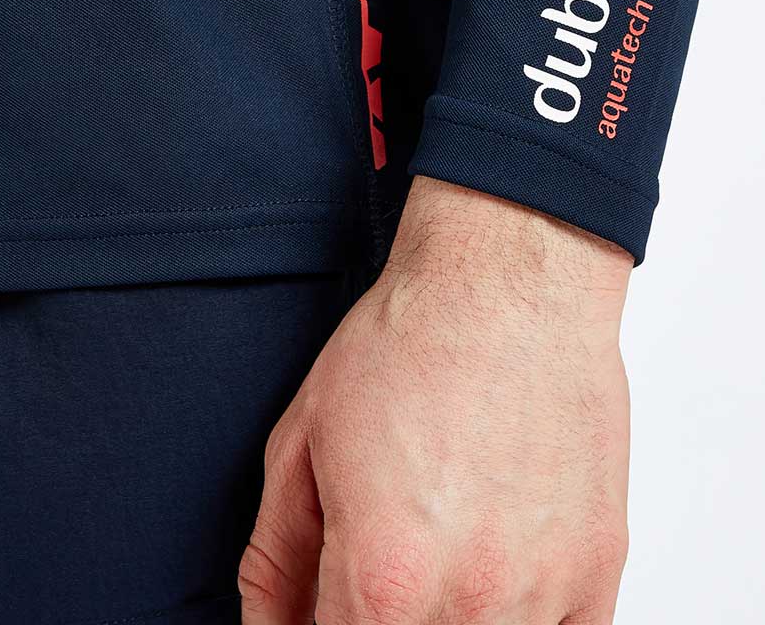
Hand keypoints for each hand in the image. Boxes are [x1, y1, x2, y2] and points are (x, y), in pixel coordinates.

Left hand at [238, 176, 632, 623]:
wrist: (505, 281)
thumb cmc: (408, 343)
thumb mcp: (302, 442)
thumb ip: (275, 560)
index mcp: (384, 579)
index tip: (327, 601)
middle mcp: (471, 602)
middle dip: (379, 616)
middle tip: (378, 567)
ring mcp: (545, 593)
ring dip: (449, 615)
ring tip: (436, 549)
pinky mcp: (598, 572)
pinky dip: (518, 618)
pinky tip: (494, 567)